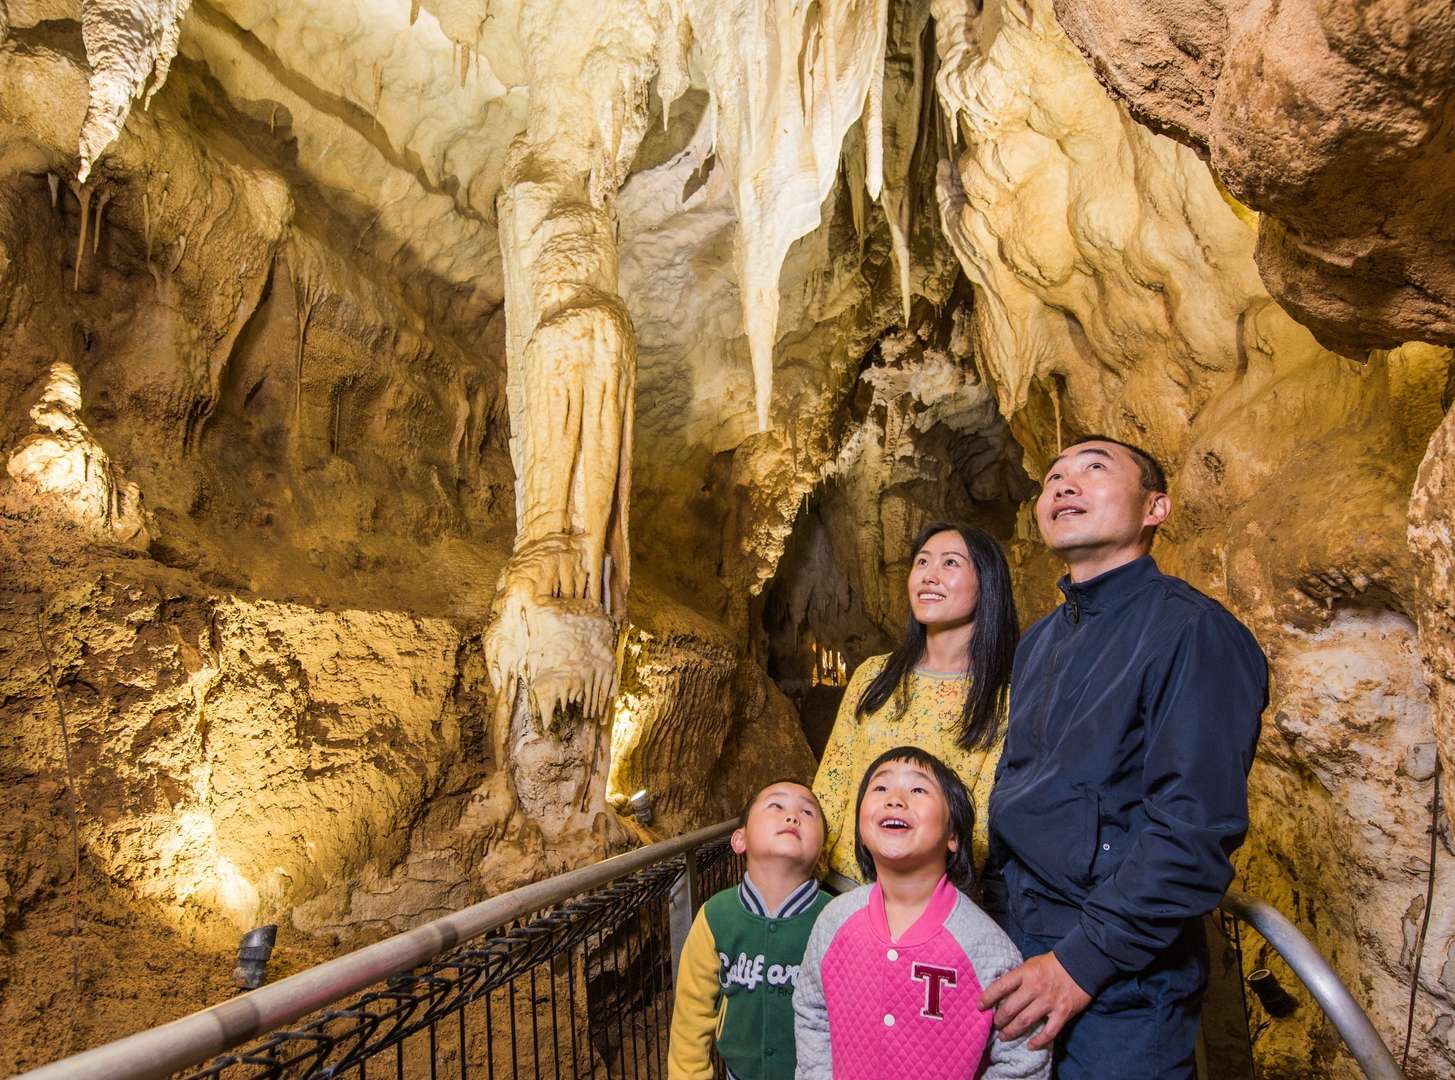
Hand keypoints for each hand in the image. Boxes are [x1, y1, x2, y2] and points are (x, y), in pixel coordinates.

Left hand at [978, 952, 1092, 1050]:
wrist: (1082, 963)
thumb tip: (1001, 990)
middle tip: (994, 1025)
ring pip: (1025, 1021)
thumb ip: (1018, 977)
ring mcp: (1049, 1001)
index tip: (979, 1006)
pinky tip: (1030, 1046)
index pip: (1001, 986)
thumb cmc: (1053, 964)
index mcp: (1025, 973)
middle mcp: (1035, 988)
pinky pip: (1049, 1031)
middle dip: (999, 1019)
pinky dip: (1039, 1041)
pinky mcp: (1063, 1012)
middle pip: (1010, 1008)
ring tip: (1004, 1036)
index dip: (987, 997)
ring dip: (1012, 1031)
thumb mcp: (1031, 964)